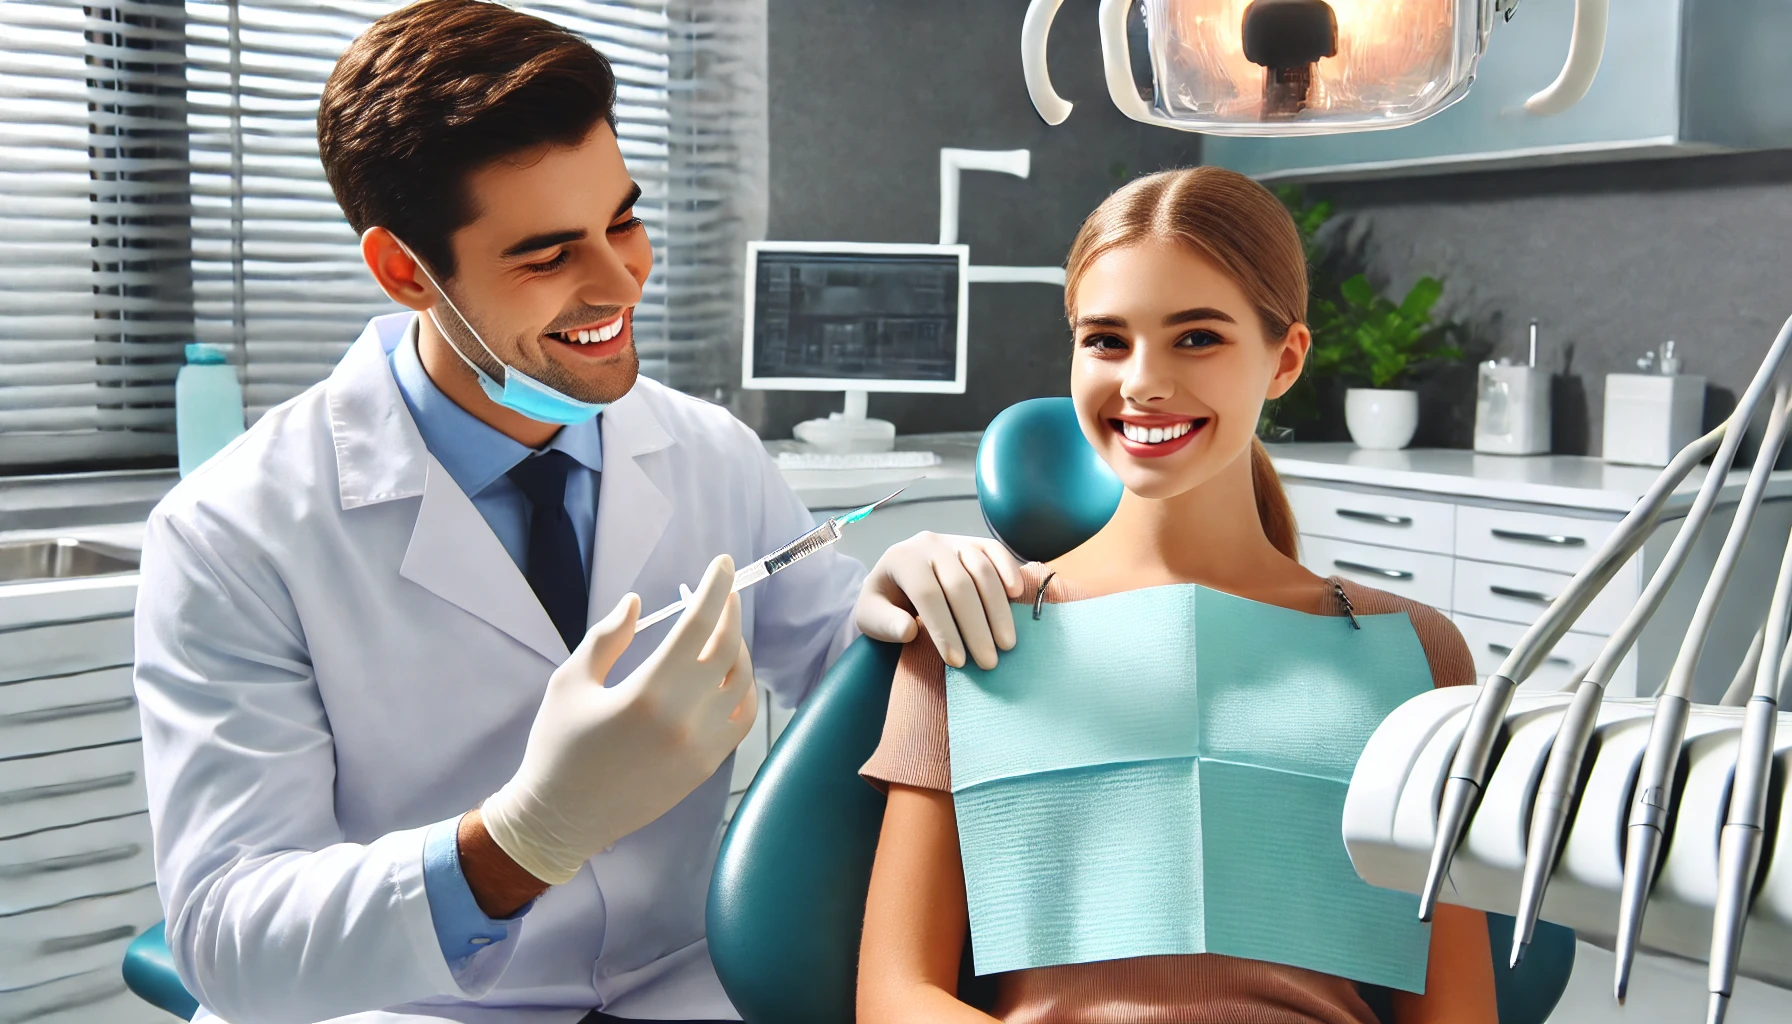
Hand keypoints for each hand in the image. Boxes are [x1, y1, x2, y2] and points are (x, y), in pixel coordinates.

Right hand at [480, 555, 758, 884]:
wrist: (561, 820)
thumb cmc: (558, 746)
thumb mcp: (571, 682)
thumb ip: (608, 638)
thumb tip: (638, 603)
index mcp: (648, 693)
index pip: (698, 627)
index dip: (715, 588)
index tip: (725, 563)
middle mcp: (685, 720)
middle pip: (729, 651)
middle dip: (729, 613)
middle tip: (723, 593)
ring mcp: (702, 747)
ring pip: (742, 684)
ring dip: (738, 650)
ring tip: (721, 632)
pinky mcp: (706, 768)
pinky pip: (742, 719)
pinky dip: (742, 690)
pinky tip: (727, 675)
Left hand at [855, 533, 1023, 669]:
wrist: (894, 576)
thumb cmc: (885, 602)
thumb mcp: (870, 617)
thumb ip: (885, 624)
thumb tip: (909, 630)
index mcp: (901, 560)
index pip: (927, 594)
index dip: (944, 629)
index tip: (957, 662)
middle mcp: (929, 544)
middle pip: (959, 584)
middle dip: (976, 626)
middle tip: (988, 661)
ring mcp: (954, 540)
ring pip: (982, 569)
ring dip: (997, 608)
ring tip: (1005, 643)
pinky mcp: (973, 542)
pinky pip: (995, 551)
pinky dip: (1009, 571)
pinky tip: (1016, 597)